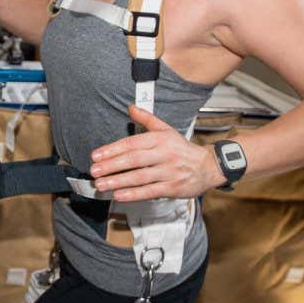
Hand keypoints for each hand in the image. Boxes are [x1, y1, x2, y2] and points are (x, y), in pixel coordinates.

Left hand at [88, 106, 226, 200]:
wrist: (208, 166)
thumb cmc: (183, 149)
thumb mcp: (166, 130)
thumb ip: (147, 119)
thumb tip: (131, 108)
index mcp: (160, 139)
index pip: (132, 143)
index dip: (113, 149)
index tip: (97, 155)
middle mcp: (164, 154)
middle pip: (134, 160)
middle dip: (112, 166)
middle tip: (95, 171)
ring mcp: (168, 172)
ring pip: (140, 177)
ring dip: (118, 181)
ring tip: (101, 184)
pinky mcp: (172, 187)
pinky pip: (150, 191)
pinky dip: (133, 194)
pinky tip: (119, 194)